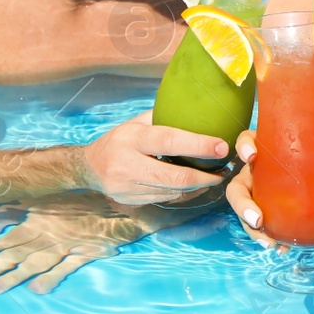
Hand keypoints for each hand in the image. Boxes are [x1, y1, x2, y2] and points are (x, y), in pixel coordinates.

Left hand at [0, 200, 151, 294]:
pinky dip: (53, 276)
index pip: (4, 239)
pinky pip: (68, 266)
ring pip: (37, 261)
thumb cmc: (83, 201)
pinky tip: (37, 289)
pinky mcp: (86, 252)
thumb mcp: (48, 202)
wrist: (121, 203)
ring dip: (16, 276)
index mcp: (38, 221)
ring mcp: (67, 244)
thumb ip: (17, 210)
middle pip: (16, 253)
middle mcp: (49, 234)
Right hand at [79, 110, 229, 204]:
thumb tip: (197, 111)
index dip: (198, 145)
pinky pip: (164, 199)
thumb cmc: (120, 139)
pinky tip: (193, 185)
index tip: (222, 147)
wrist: (88, 167)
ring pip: (172, 191)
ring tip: (214, 176)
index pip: (169, 141)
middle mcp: (128, 164)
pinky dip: (182, 192)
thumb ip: (162, 119)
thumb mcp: (136, 123)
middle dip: (205, 176)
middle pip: (174, 176)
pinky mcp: (131, 201)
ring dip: (197, 186)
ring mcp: (128, 187)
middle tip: (224, 171)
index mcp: (132, 139)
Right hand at [225, 129, 313, 250]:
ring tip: (270, 244)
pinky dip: (269, 237)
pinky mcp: (262, 210)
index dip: (245, 147)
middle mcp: (256, 172)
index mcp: (268, 149)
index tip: (252, 156)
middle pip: (236, 187)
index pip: (247, 141)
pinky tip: (282, 248)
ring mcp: (256, 193)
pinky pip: (259, 226)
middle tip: (258, 220)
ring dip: (252, 230)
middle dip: (242, 205)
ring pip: (244, 212)